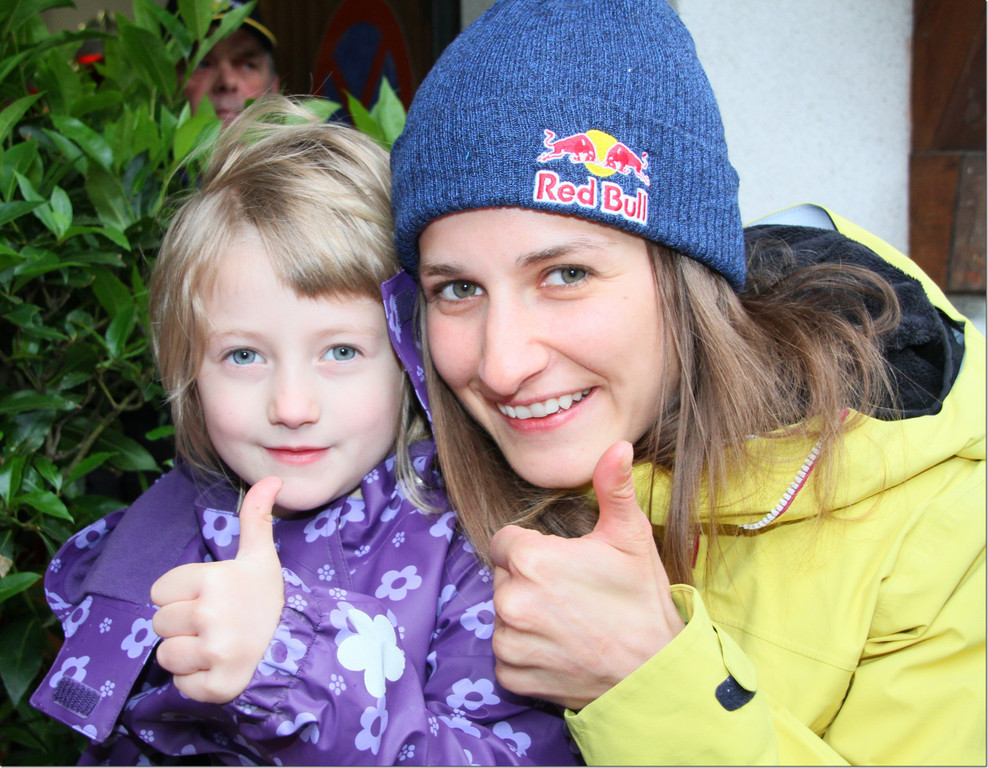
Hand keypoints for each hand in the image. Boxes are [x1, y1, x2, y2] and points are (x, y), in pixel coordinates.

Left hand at [151, 476, 285, 703]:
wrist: (297, 646)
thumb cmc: (269, 599)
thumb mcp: (260, 557)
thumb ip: (255, 518)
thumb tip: (272, 479)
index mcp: (214, 579)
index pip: (159, 592)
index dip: (182, 596)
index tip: (211, 599)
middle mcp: (210, 614)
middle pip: (159, 623)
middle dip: (183, 626)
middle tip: (216, 625)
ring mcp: (213, 652)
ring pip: (166, 655)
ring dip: (187, 655)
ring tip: (217, 647)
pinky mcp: (215, 686)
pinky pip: (180, 685)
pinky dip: (196, 681)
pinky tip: (220, 668)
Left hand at [490, 441, 684, 710]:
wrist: (655, 672)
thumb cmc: (641, 600)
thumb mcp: (630, 537)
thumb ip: (613, 487)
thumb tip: (618, 445)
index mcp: (531, 560)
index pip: (506, 542)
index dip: (534, 549)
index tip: (563, 563)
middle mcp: (510, 601)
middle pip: (504, 578)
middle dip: (530, 582)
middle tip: (572, 594)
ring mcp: (509, 642)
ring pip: (504, 615)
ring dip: (526, 617)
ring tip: (568, 622)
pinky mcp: (512, 675)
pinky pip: (506, 654)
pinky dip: (526, 652)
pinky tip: (560, 649)